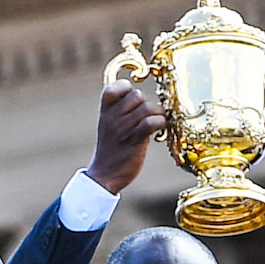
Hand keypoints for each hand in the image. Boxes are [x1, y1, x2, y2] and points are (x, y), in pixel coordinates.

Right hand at [85, 80, 164, 194]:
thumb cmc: (111, 150)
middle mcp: (112, 118)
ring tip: (158, 122)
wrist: (104, 176)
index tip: (131, 99)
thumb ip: (120, 112)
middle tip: (149, 115)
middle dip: (146, 103)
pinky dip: (160, 123)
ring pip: (147, 108)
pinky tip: (160, 129)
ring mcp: (123, 129)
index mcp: (104, 112)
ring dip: (157, 113)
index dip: (126, 88)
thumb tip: (141, 100)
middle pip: (136, 95)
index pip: (114, 88)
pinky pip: (150, 123)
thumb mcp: (109, 126)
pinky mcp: (135, 141)